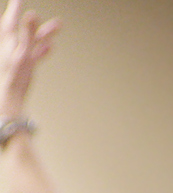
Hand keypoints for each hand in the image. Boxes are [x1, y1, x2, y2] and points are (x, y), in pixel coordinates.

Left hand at [0, 1, 58, 121]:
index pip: (12, 17)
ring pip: (33, 40)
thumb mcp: (22, 52)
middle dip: (35, 21)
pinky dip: (42, 48)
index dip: (16, 7)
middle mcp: (12, 44)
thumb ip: (27, 33)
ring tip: (58, 27)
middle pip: (25, 27)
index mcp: (8, 38)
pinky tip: (50, 46)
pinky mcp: (24, 64)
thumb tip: (31, 13)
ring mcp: (18, 54)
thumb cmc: (13, 77)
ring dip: (45, 34)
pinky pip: (35, 52)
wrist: (11, 97)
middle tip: (41, 12)